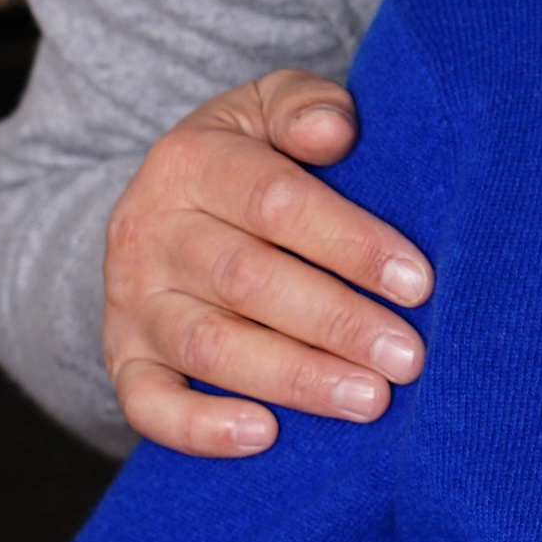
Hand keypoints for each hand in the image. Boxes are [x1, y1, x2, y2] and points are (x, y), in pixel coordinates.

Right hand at [102, 71, 432, 455]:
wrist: (165, 206)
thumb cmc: (249, 159)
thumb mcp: (268, 109)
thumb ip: (304, 105)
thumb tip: (335, 130)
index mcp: (191, 161)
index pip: (276, 202)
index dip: (350, 243)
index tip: (418, 283)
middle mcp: (149, 231)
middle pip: (248, 281)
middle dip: (337, 322)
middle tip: (408, 358)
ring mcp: (131, 301)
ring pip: (210, 347)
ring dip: (294, 379)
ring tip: (369, 402)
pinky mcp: (124, 358)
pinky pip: (147, 404)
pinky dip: (199, 427)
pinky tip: (265, 437)